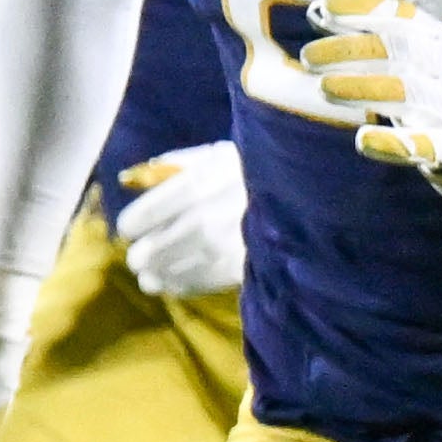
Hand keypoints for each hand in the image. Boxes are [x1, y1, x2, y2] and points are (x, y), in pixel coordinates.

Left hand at [114, 142, 246, 296]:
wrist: (310, 193)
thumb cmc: (258, 170)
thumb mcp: (220, 154)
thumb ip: (177, 165)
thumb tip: (132, 179)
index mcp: (197, 185)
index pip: (137, 220)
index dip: (131, 226)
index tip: (135, 226)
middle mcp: (203, 221)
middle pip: (145, 254)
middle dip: (141, 253)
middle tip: (147, 249)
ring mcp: (219, 251)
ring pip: (161, 276)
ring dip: (155, 273)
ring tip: (160, 266)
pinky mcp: (235, 273)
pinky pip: (187, 287)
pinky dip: (176, 284)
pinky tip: (180, 273)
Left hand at [299, 0, 441, 220]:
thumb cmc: (440, 91)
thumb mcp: (423, 55)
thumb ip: (379, 35)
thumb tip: (317, 12)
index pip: (401, 17)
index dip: (359, 11)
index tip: (319, 12)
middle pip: (399, 50)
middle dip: (350, 50)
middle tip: (308, 57)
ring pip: (405, 91)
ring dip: (361, 87)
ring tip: (324, 88)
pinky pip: (421, 144)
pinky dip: (391, 142)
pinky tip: (363, 139)